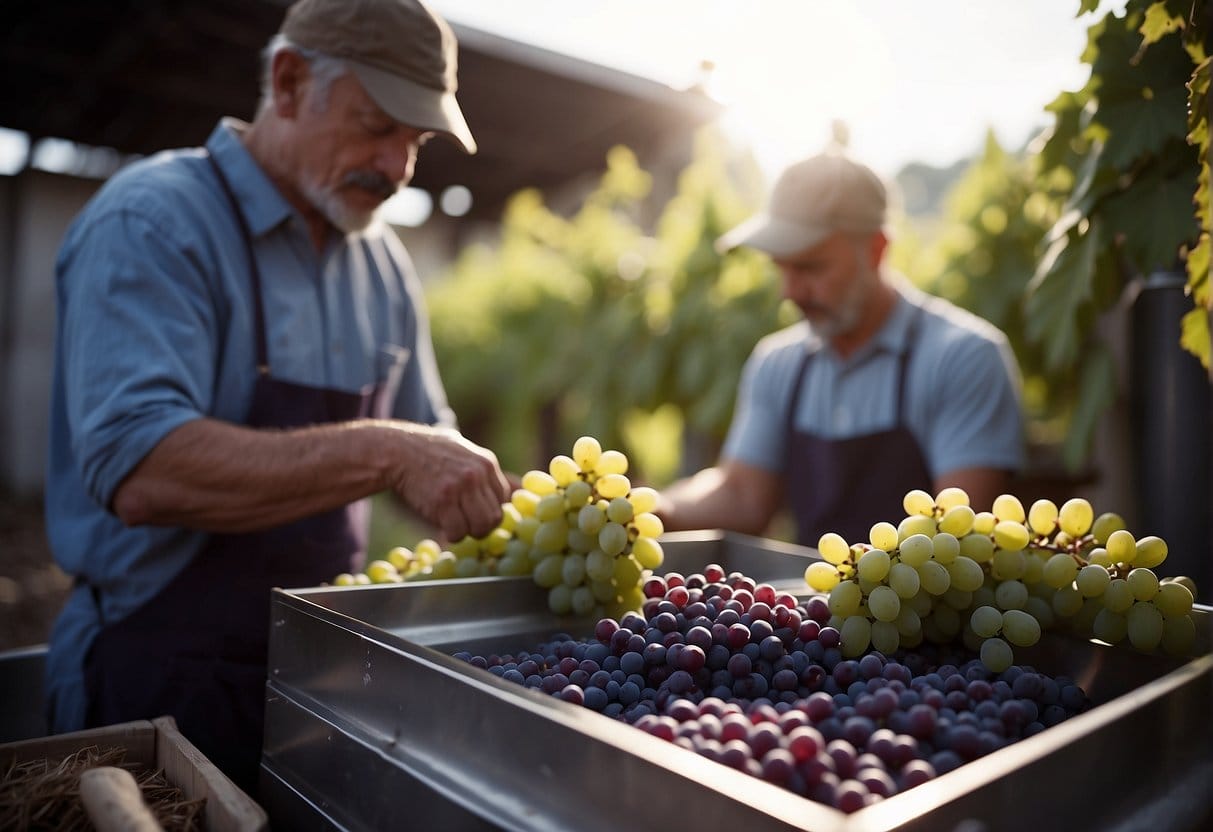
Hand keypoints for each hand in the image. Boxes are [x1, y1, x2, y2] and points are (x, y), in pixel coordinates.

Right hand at [385, 425, 510, 540]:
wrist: (397, 451)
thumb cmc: (428, 453)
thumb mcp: (462, 450)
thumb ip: (481, 469)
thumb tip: (509, 489)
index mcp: (486, 462)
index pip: (503, 497)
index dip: (489, 509)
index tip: (475, 512)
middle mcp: (477, 474)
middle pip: (495, 516)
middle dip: (482, 526)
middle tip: (467, 526)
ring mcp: (460, 488)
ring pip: (481, 527)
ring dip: (469, 533)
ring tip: (456, 527)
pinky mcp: (442, 502)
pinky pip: (458, 532)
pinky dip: (452, 535)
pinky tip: (443, 527)